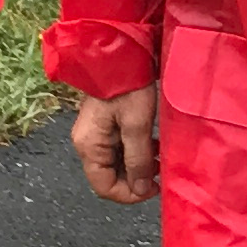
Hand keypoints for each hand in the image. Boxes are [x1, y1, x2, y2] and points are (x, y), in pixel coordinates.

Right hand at [73, 85, 159, 203]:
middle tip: (159, 170)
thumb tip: (140, 189)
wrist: (120, 52)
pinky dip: (134, 151)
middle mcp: (86, 143)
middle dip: (135, 178)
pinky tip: (150, 143)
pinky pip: (117, 148)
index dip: (129, 194)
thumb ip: (138, 160)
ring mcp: (93, 133)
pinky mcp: (102, 124)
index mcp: (89, 146)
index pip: (104, 187)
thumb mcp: (137, 125)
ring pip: (115, 163)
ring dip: (137, 164)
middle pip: (108, 176)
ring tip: (158, 156)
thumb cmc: (128, 86)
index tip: (153, 188)